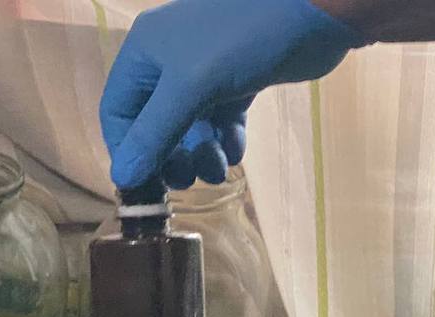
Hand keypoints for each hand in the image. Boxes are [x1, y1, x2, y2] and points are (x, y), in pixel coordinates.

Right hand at [100, 0, 364, 190]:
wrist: (316, 8)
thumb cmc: (242, 38)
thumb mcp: (190, 88)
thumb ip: (153, 135)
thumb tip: (121, 179)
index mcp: (144, 52)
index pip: (117, 113)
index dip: (128, 150)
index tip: (146, 182)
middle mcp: (168, 60)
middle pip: (153, 125)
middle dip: (170, 156)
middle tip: (186, 180)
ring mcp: (204, 70)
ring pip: (189, 127)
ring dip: (200, 154)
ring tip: (218, 169)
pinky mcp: (238, 78)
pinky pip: (219, 120)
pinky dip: (225, 140)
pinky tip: (236, 150)